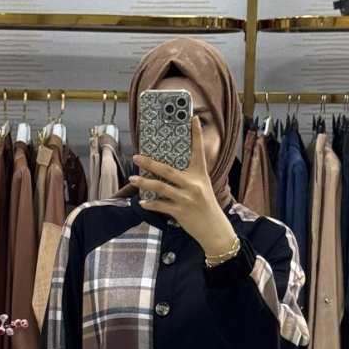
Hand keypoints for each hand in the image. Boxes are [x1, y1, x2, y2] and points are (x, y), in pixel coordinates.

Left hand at [130, 117, 237, 256]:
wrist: (215, 230)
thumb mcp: (204, 188)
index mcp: (200, 175)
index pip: (198, 151)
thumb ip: (190, 178)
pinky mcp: (180, 212)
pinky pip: (161, 206)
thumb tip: (170, 171)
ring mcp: (186, 199)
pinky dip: (150, 204)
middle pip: (167, 170)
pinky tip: (142, 202)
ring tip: (132, 179)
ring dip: (144, 183)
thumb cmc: (207, 207)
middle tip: (136, 157)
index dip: (196, 134)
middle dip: (149, 163)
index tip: (193, 119)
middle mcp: (193, 185)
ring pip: (160, 187)